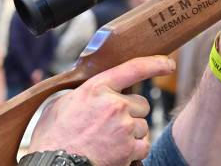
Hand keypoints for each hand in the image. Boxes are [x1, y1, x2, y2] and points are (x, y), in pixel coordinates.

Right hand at [28, 56, 175, 165]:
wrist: (53, 164)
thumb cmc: (53, 137)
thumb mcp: (60, 103)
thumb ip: (81, 93)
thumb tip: (90, 91)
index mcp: (97, 88)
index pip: (134, 68)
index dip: (156, 64)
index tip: (168, 63)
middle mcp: (114, 105)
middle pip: (142, 103)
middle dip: (132, 112)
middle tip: (111, 123)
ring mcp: (124, 127)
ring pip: (143, 125)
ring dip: (131, 133)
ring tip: (108, 140)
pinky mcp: (128, 149)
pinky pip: (143, 145)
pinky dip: (134, 150)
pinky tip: (116, 151)